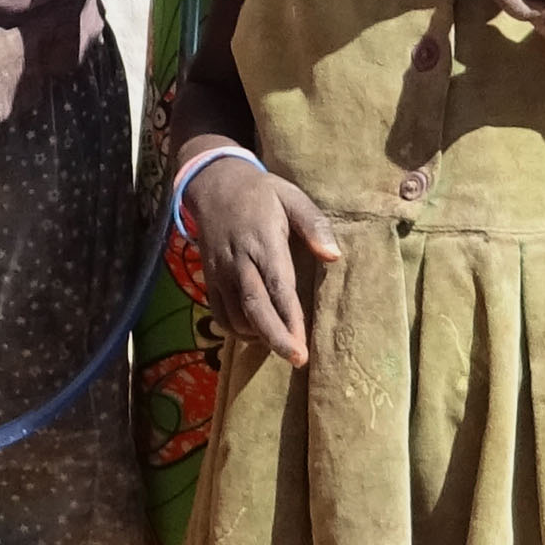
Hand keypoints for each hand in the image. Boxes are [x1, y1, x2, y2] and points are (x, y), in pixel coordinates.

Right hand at [180, 149, 339, 364]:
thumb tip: (334, 257)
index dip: (290, 318)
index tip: (303, 345)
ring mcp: (220, 272)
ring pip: (236, 315)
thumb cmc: (261, 193)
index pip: (278, 286)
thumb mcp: (292, 197)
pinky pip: (220, 313)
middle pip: (255, 307)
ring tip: (283, 346)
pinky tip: (257, 335)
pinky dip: (237, 330)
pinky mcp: (210, 279)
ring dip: (259, 336)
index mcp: (262, 241)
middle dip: (275, 338)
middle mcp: (238, 261)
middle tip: (296, 359)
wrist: (213, 184)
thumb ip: (314, 225)